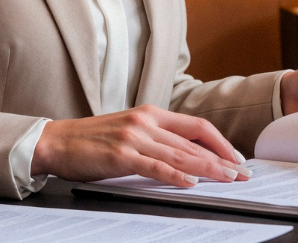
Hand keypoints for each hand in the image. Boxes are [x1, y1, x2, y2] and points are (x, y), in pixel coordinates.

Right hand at [30, 104, 251, 187]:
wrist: (55, 141)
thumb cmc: (91, 141)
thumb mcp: (130, 132)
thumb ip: (157, 139)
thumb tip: (187, 156)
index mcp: (151, 113)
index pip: (197, 126)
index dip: (220, 142)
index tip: (235, 157)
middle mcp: (146, 122)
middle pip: (194, 141)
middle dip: (222, 159)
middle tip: (242, 172)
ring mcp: (134, 137)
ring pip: (180, 154)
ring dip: (208, 168)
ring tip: (227, 178)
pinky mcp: (121, 155)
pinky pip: (155, 166)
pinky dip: (176, 175)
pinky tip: (191, 182)